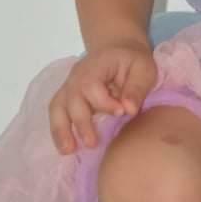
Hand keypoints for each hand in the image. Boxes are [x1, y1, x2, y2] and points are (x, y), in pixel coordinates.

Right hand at [48, 39, 157, 155]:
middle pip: (71, 99)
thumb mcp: (144, 69)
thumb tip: (129, 110)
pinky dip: (59, 130)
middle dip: (81, 123)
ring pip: (57, 107)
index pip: (91, 85)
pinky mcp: (68, 97)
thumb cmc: (133, 61)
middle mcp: (77, 75)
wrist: (120, 51)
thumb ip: (137, 88)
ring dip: (61, 130)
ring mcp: (70, 86)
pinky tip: (66, 147)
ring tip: (68, 151)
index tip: (121, 113)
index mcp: (96, 65)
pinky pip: (57, 113)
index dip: (104, 103)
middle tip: (93, 143)